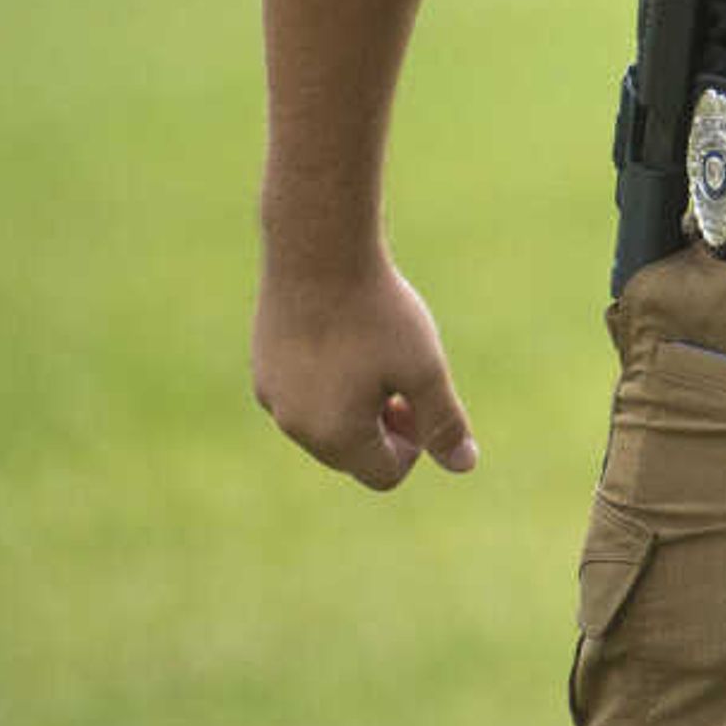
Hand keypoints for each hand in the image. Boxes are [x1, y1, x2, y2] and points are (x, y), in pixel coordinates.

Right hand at [252, 256, 480, 488]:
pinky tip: (345, 337)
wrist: (318, 250)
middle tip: (402, 377)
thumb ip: (444, 422)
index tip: (421, 399)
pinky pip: (301, 395)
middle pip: (352, 454)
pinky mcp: (262, 367)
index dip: (415, 445)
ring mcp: (271, 396)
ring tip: (374, 355)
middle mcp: (294, 426)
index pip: (384, 475)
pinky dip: (328, 381)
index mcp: (335, 437)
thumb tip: (464, 465)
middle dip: (383, 427)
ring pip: (325, 423)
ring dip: (355, 404)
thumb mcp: (424, 369)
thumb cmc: (377, 312)